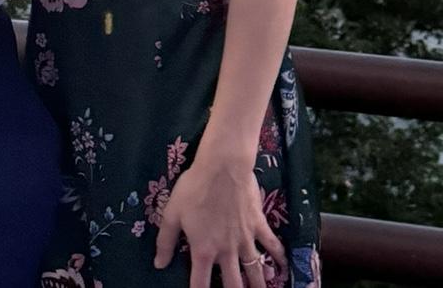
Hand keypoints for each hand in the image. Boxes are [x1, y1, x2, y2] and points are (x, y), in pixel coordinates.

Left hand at [154, 153, 285, 287]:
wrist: (223, 166)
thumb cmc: (195, 187)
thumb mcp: (172, 213)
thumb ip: (165, 241)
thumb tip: (159, 264)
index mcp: (203, 251)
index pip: (200, 285)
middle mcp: (226, 251)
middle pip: (233, 284)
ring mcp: (246, 239)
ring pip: (255, 271)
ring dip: (259, 285)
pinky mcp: (259, 225)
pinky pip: (272, 244)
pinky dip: (279, 256)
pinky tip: (283, 266)